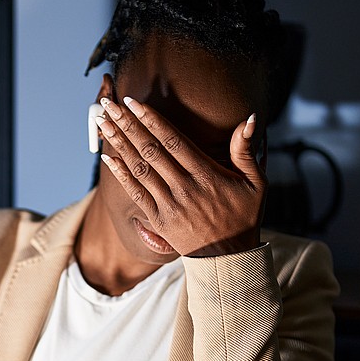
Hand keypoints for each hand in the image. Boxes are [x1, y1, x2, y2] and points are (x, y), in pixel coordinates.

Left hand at [96, 95, 263, 256]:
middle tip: (110, 105)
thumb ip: (246, 151)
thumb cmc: (243, 217)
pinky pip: (136, 193)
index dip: (151, 120)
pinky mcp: (159, 219)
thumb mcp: (256, 183)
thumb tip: (249, 117)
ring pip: (140, 168)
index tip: (134, 102)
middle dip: (128, 124)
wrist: (229, 258)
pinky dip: (121, 174)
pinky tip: (107, 157)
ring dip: (120, 143)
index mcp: (206, 174)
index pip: (173, 141)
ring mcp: (169, 204)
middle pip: (151, 150)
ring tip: (104, 122)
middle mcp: (184, 187)